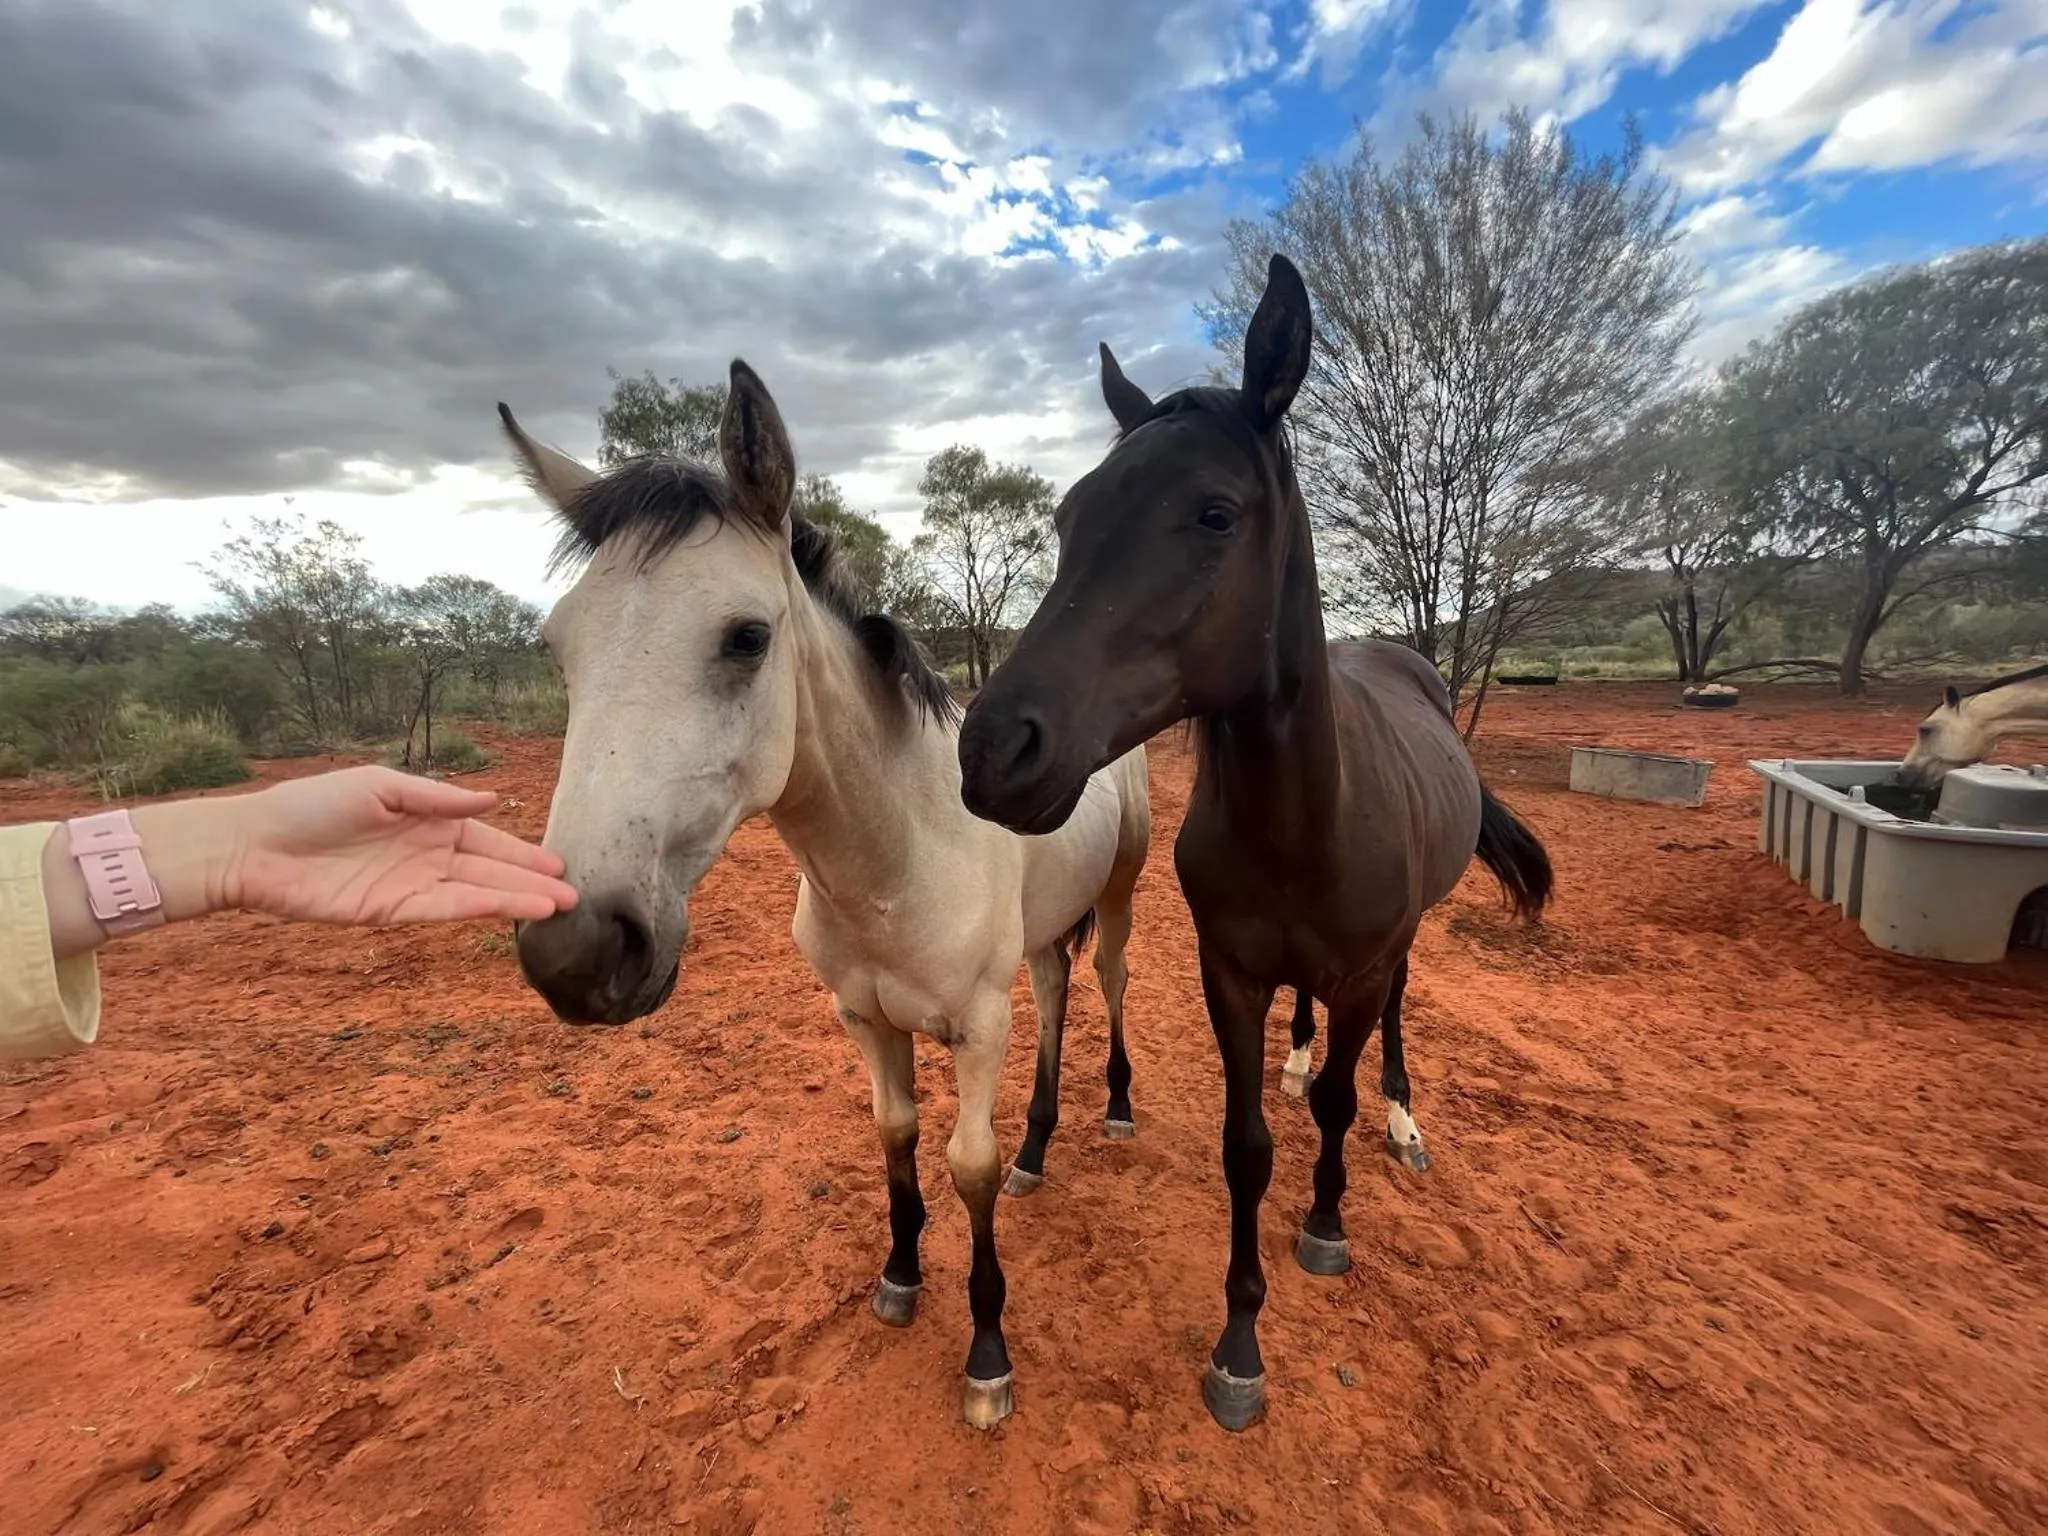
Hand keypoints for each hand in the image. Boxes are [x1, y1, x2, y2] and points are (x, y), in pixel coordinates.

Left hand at [210, 766, 577, 925]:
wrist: (256, 845)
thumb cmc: (312, 805)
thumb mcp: (379, 786)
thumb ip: (436, 796)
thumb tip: (491, 800)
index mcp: (427, 820)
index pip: (486, 837)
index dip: (523, 851)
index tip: (559, 862)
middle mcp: (427, 854)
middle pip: (490, 868)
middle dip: (531, 880)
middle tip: (575, 893)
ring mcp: (412, 884)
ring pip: (476, 892)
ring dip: (516, 899)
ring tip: (558, 907)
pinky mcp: (392, 911)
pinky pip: (445, 910)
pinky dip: (479, 909)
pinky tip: (511, 910)